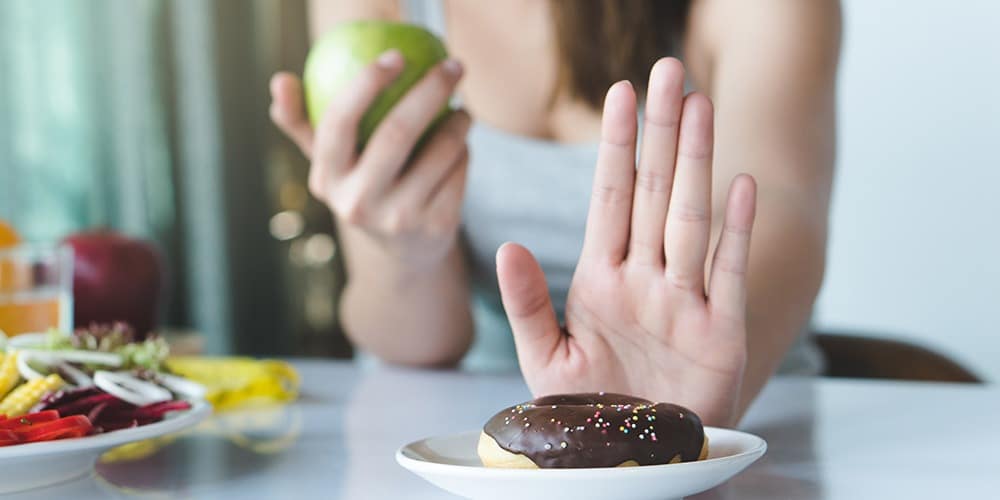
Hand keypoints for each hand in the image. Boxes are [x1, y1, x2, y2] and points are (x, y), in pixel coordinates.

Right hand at [269, 50, 469, 267]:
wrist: (405, 250)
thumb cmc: (363, 186)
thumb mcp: (330, 163)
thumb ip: (302, 122)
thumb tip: (279, 80)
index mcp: (327, 179)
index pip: (338, 122)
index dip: (366, 83)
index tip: (395, 56)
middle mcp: (358, 202)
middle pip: (397, 132)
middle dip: (430, 90)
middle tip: (452, 66)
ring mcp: (398, 219)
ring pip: (440, 149)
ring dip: (459, 121)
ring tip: (461, 110)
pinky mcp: (435, 226)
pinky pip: (459, 169)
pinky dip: (464, 151)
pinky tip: (462, 147)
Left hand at [496, 58, 756, 426]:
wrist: (636, 461)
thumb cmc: (592, 410)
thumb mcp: (546, 358)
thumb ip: (528, 303)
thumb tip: (507, 245)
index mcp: (602, 280)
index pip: (609, 198)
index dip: (615, 146)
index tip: (619, 94)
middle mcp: (646, 280)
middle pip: (653, 193)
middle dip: (660, 133)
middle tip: (668, 71)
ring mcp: (685, 302)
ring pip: (690, 219)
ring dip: (696, 164)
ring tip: (701, 106)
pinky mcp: (720, 334)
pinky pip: (729, 274)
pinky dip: (736, 232)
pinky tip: (742, 185)